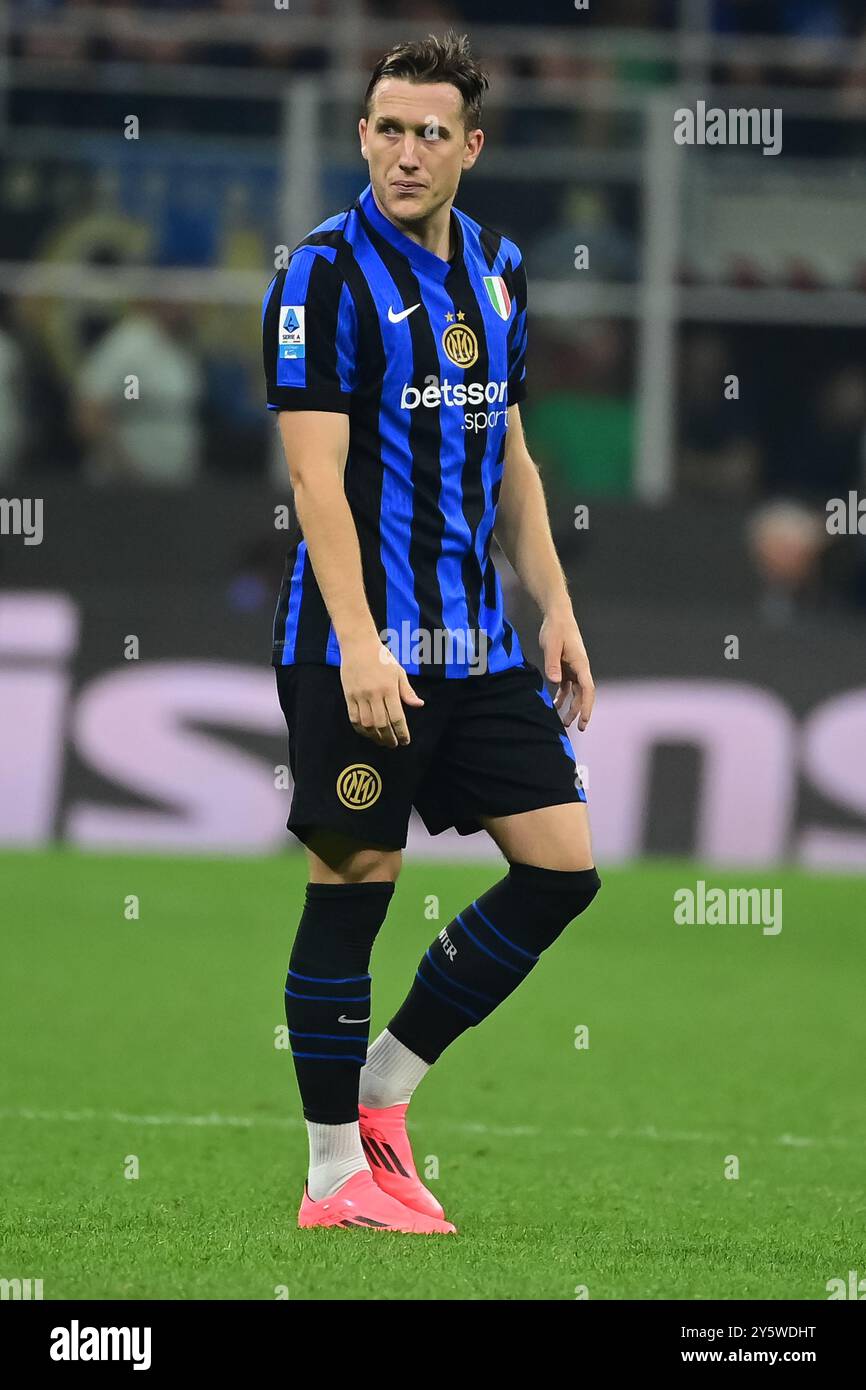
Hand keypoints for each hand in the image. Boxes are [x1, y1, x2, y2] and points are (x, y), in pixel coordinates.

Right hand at [339, 636, 424, 747]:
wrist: (358, 645)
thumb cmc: (381, 658)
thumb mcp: (398, 672)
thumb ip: (407, 691)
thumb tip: (419, 705)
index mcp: (389, 688)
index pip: (397, 717)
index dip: (402, 732)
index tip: (405, 741)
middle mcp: (374, 694)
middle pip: (382, 724)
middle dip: (389, 738)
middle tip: (394, 744)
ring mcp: (360, 695)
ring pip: (367, 724)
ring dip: (375, 736)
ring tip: (381, 741)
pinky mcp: (348, 695)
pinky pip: (354, 717)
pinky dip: (361, 729)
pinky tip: (367, 733)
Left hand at [539, 606, 594, 731]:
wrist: (557, 616)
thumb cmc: (556, 629)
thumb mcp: (552, 645)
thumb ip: (552, 664)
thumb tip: (555, 682)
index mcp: (581, 664)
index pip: (588, 689)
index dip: (587, 706)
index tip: (584, 721)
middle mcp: (580, 668)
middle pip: (583, 694)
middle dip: (581, 711)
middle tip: (577, 728)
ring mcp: (573, 668)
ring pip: (576, 692)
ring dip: (571, 707)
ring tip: (563, 722)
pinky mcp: (565, 667)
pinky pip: (567, 686)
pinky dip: (562, 697)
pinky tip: (555, 705)